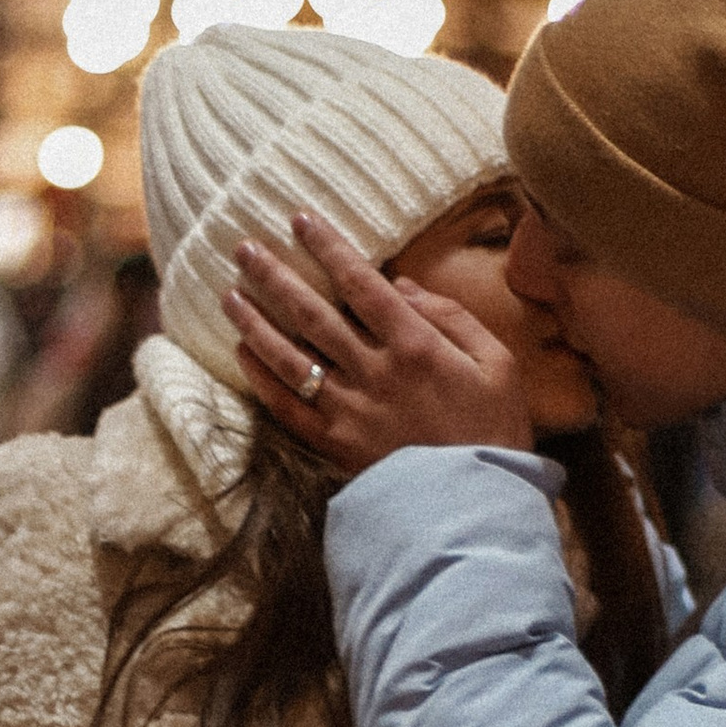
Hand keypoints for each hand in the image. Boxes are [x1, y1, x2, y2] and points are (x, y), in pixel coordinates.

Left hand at [224, 209, 533, 473]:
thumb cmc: (494, 430)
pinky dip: (261, 377)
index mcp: (415, 344)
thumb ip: (450, 316)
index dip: (328, 247)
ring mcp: (349, 409)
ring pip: (289, 355)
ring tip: (228, 294)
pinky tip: (242, 352)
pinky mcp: (335, 444)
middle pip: (312, 313)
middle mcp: (374, 371)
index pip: (360, 282)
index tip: (300, 219)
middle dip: (275, 276)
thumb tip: (400, 286)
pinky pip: (287, 405)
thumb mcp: (497, 363)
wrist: (477, 507)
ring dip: (255, 321)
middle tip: (244, 248)